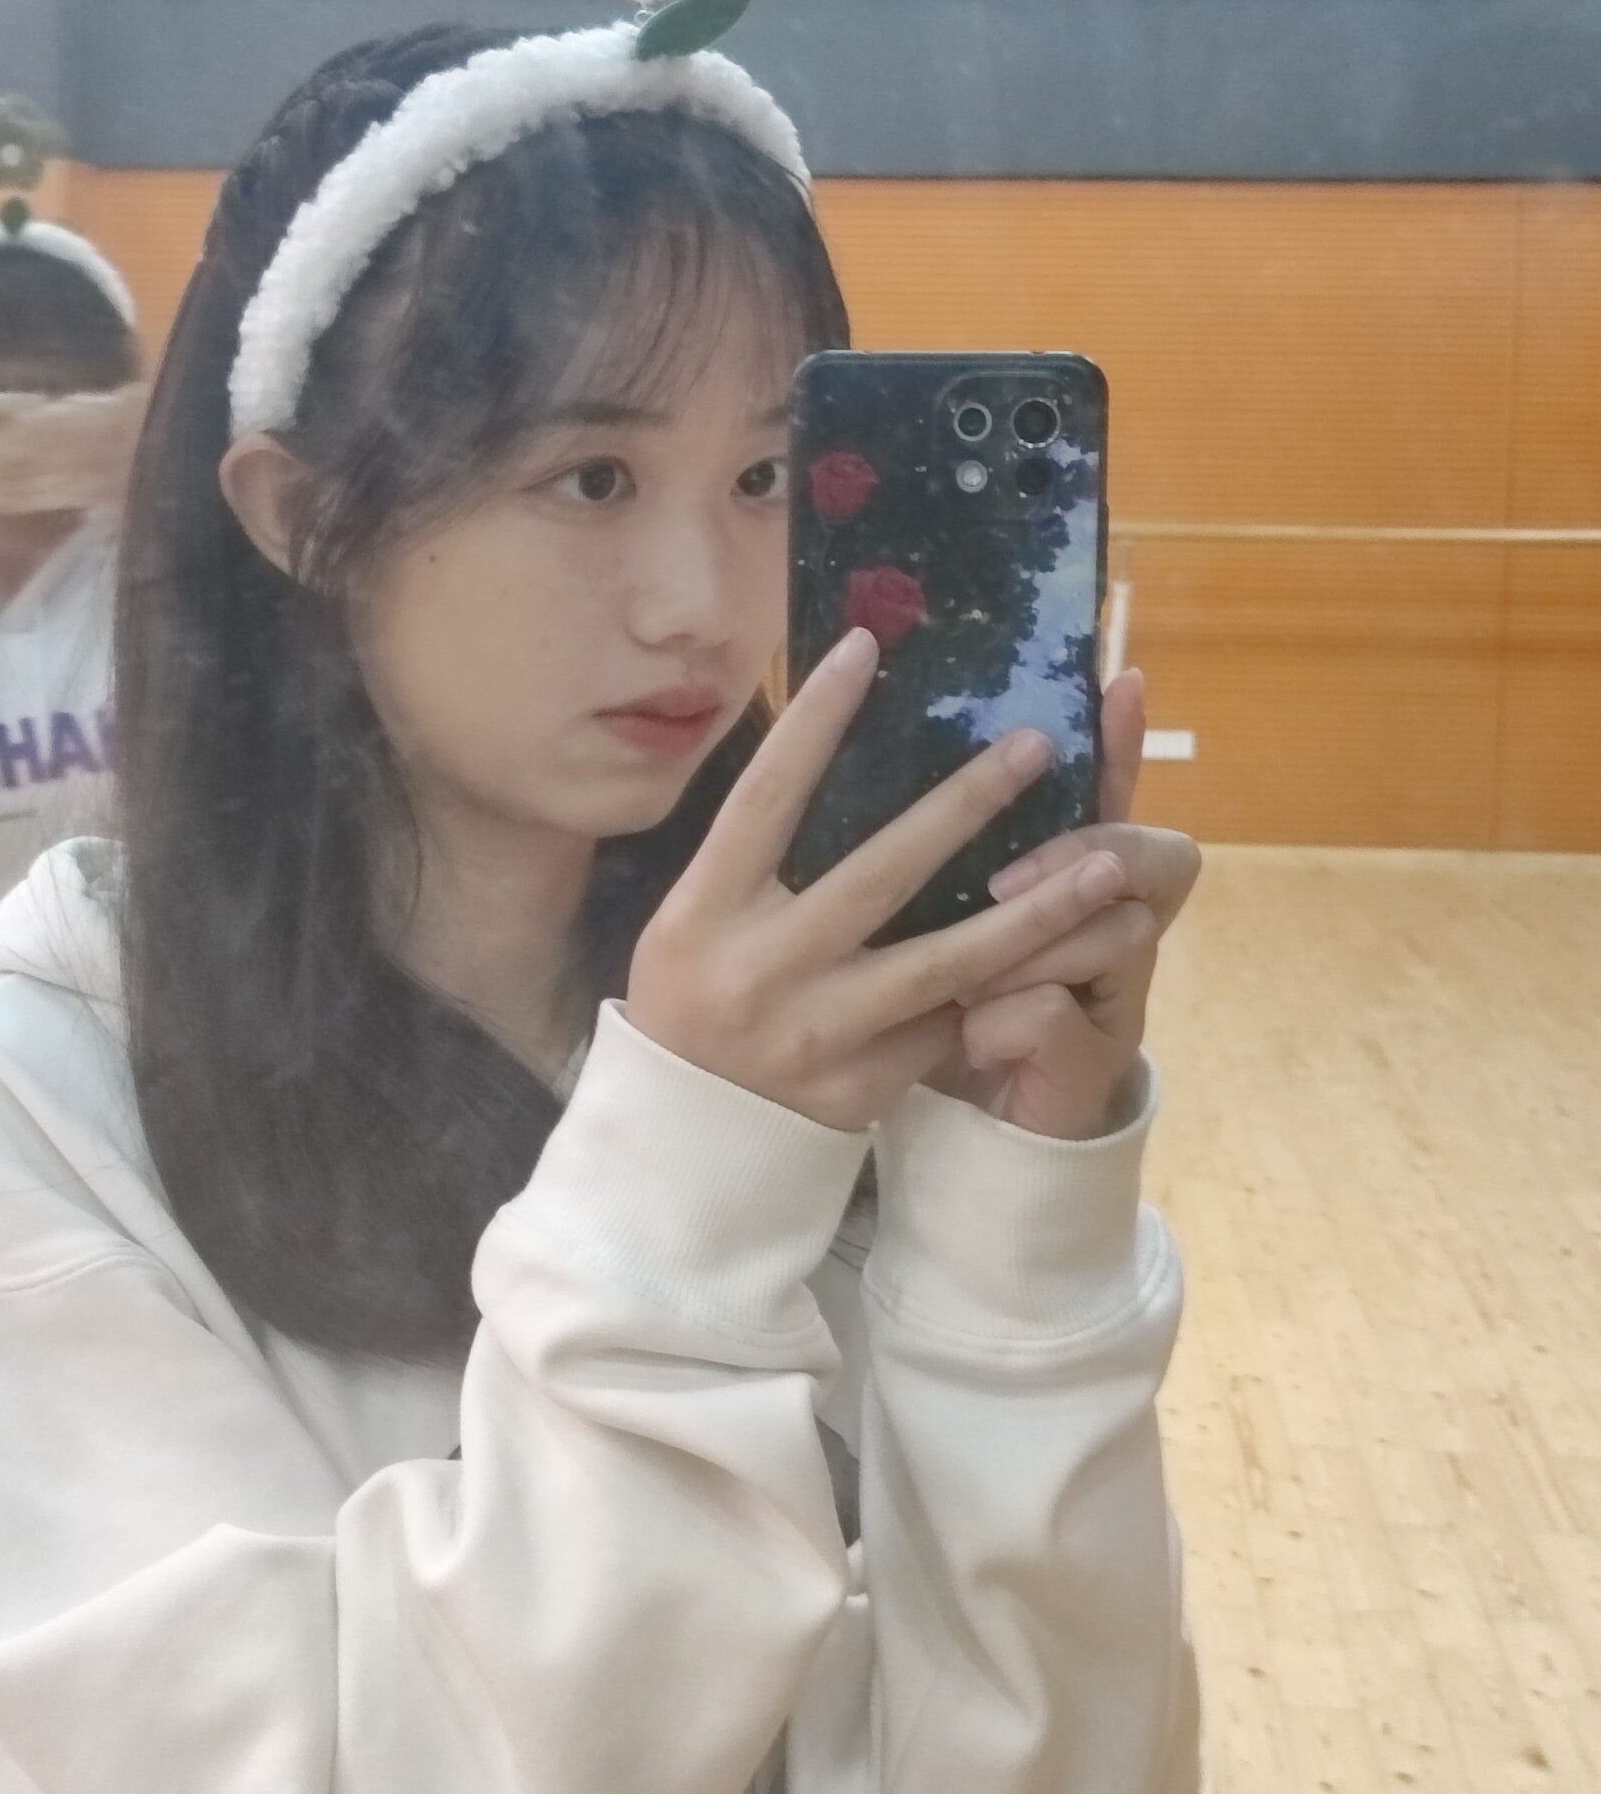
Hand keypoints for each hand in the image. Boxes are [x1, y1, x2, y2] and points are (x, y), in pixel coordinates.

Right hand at [627, 629, 1132, 1132]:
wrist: (685, 1146)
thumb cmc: (692, 1001)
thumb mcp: (694, 919)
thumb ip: (756, 853)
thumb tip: (827, 740)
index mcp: (704, 911)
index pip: (765, 796)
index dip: (813, 720)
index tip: (865, 646)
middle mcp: (762, 967)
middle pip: (879, 872)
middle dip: (965, 805)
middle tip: (1035, 745)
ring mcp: (818, 1032)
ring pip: (948, 962)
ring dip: (1037, 912)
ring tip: (1108, 866)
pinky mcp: (863, 1086)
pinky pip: (947, 1026)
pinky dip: (1008, 989)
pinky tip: (1075, 954)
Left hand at [938, 669, 1201, 1141]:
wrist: (985, 1137)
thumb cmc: (949, 1013)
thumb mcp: (943, 928)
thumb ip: (944, 860)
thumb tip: (901, 761)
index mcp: (1080, 884)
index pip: (1112, 795)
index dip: (1121, 744)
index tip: (1119, 681)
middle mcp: (1118, 927)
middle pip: (1150, 859)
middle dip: (1081, 855)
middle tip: (1007, 873)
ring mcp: (1117, 993)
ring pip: (1106, 935)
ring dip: (1027, 951)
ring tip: (970, 984)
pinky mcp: (1094, 1059)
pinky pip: (1053, 1015)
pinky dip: (1001, 1025)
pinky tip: (974, 1039)